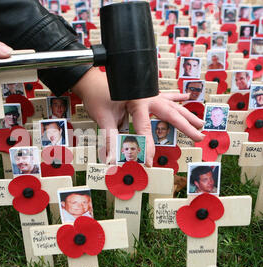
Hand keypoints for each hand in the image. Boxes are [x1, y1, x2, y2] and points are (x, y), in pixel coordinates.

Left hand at [72, 67, 204, 165]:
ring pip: (172, 104)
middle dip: (186, 127)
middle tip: (200, 137)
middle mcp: (146, 96)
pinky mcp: (145, 92)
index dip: (147, 147)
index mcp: (137, 102)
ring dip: (186, 114)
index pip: (145, 130)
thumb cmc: (96, 96)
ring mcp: (148, 93)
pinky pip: (165, 95)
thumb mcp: (102, 118)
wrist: (90, 80)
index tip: (149, 162)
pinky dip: (176, 97)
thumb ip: (110, 138)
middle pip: (170, 114)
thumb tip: (112, 157)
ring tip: (200, 121)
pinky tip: (187, 95)